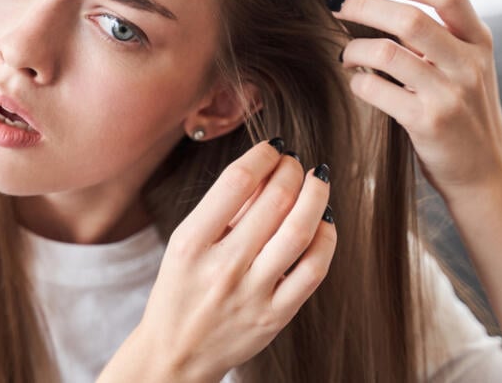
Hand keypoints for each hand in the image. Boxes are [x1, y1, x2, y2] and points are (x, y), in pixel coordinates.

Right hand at [135, 140, 335, 381]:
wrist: (176, 354)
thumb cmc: (179, 291)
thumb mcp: (184, 245)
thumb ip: (223, 210)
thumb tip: (267, 169)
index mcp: (191, 243)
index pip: (236, 182)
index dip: (262, 156)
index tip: (273, 148)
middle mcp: (222, 267)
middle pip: (274, 201)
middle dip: (292, 170)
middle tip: (296, 162)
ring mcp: (251, 294)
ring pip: (299, 232)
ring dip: (316, 196)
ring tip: (318, 180)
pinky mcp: (275, 316)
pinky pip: (313, 271)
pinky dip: (326, 239)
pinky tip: (324, 222)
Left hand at [333, 0, 501, 202]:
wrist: (486, 177)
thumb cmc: (465, 118)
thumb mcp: (465, 71)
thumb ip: (436, 41)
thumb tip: (377, 8)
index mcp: (480, 42)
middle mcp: (470, 64)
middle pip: (409, 18)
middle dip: (363, 6)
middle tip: (336, 5)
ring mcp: (451, 94)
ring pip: (388, 52)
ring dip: (354, 48)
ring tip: (345, 54)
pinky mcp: (429, 123)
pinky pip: (378, 89)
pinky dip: (359, 82)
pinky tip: (358, 83)